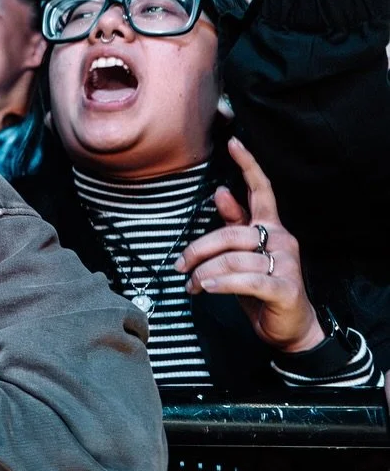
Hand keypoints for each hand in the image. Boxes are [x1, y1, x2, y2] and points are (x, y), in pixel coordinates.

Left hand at [174, 138, 323, 353]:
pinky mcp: (284, 288)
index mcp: (271, 227)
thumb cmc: (260, 287)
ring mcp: (286, 264)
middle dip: (198, 250)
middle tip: (180, 266)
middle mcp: (281, 240)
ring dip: (204, 272)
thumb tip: (222, 192)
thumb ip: (234, 223)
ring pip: (232, 258)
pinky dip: (220, 284)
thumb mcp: (243, 254)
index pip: (261, 191)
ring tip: (192, 285)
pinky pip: (245, 280)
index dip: (247, 166)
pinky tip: (206, 288)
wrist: (290, 328)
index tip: (233, 142)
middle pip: (230, 233)